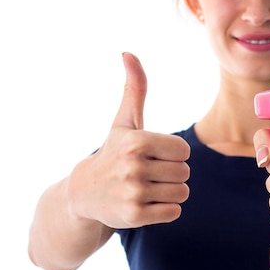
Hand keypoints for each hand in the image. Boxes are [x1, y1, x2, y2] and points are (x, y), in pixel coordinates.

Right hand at [68, 53, 190, 228]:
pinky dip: (164, 210)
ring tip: (145, 188)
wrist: (83, 194)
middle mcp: (133, 167)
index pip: (184, 150)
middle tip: (147, 173)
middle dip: (171, 173)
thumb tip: (128, 53)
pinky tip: (144, 203)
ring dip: (169, 192)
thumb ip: (134, 88)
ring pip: (182, 193)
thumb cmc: (113, 152)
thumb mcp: (124, 121)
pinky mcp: (134, 216)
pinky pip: (173, 212)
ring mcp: (133, 193)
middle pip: (185, 172)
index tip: (152, 154)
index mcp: (137, 141)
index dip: (172, 153)